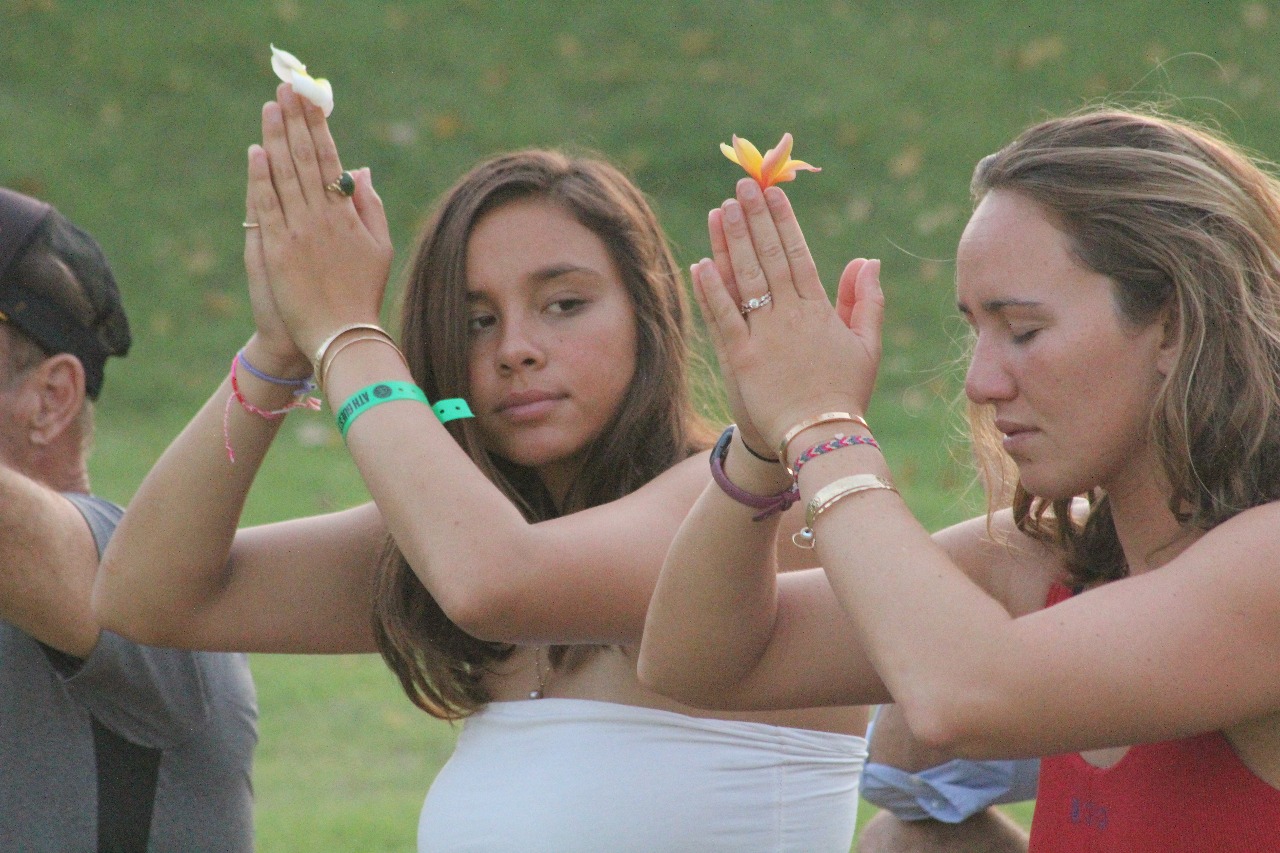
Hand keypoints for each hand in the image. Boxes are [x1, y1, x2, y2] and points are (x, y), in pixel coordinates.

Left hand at [248, 83, 393, 355]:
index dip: (319, 127)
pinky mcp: (275, 249)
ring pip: (283, 175)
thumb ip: (369, 207)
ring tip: (270, 108)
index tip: (311, 99)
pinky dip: (260, 176)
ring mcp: (296, 232)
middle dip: (295, 121)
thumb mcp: (380, 249)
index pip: (330, 160)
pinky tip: (257, 151)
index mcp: (347, 216)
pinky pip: (265, 205)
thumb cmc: (362, 294)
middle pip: (305, 159)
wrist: (338, 335)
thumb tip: (361, 170)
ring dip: (276, 138)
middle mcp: (321, 218)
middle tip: (286, 89)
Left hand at [692, 178, 883, 450]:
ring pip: (746, 280)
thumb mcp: (866, 347)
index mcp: (820, 311)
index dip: (784, 222)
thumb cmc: (844, 395)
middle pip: (769, 258)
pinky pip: (724, 318)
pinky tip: (701, 262)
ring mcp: (764, 337)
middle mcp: (791, 317)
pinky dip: (712, 290)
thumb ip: (865, 301)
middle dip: (755, 218)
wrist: (821, 440)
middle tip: (742, 186)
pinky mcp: (741, 359)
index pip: (798, 255)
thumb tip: (867, 260)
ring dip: (733, 242)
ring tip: (722, 209)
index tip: (773, 193)